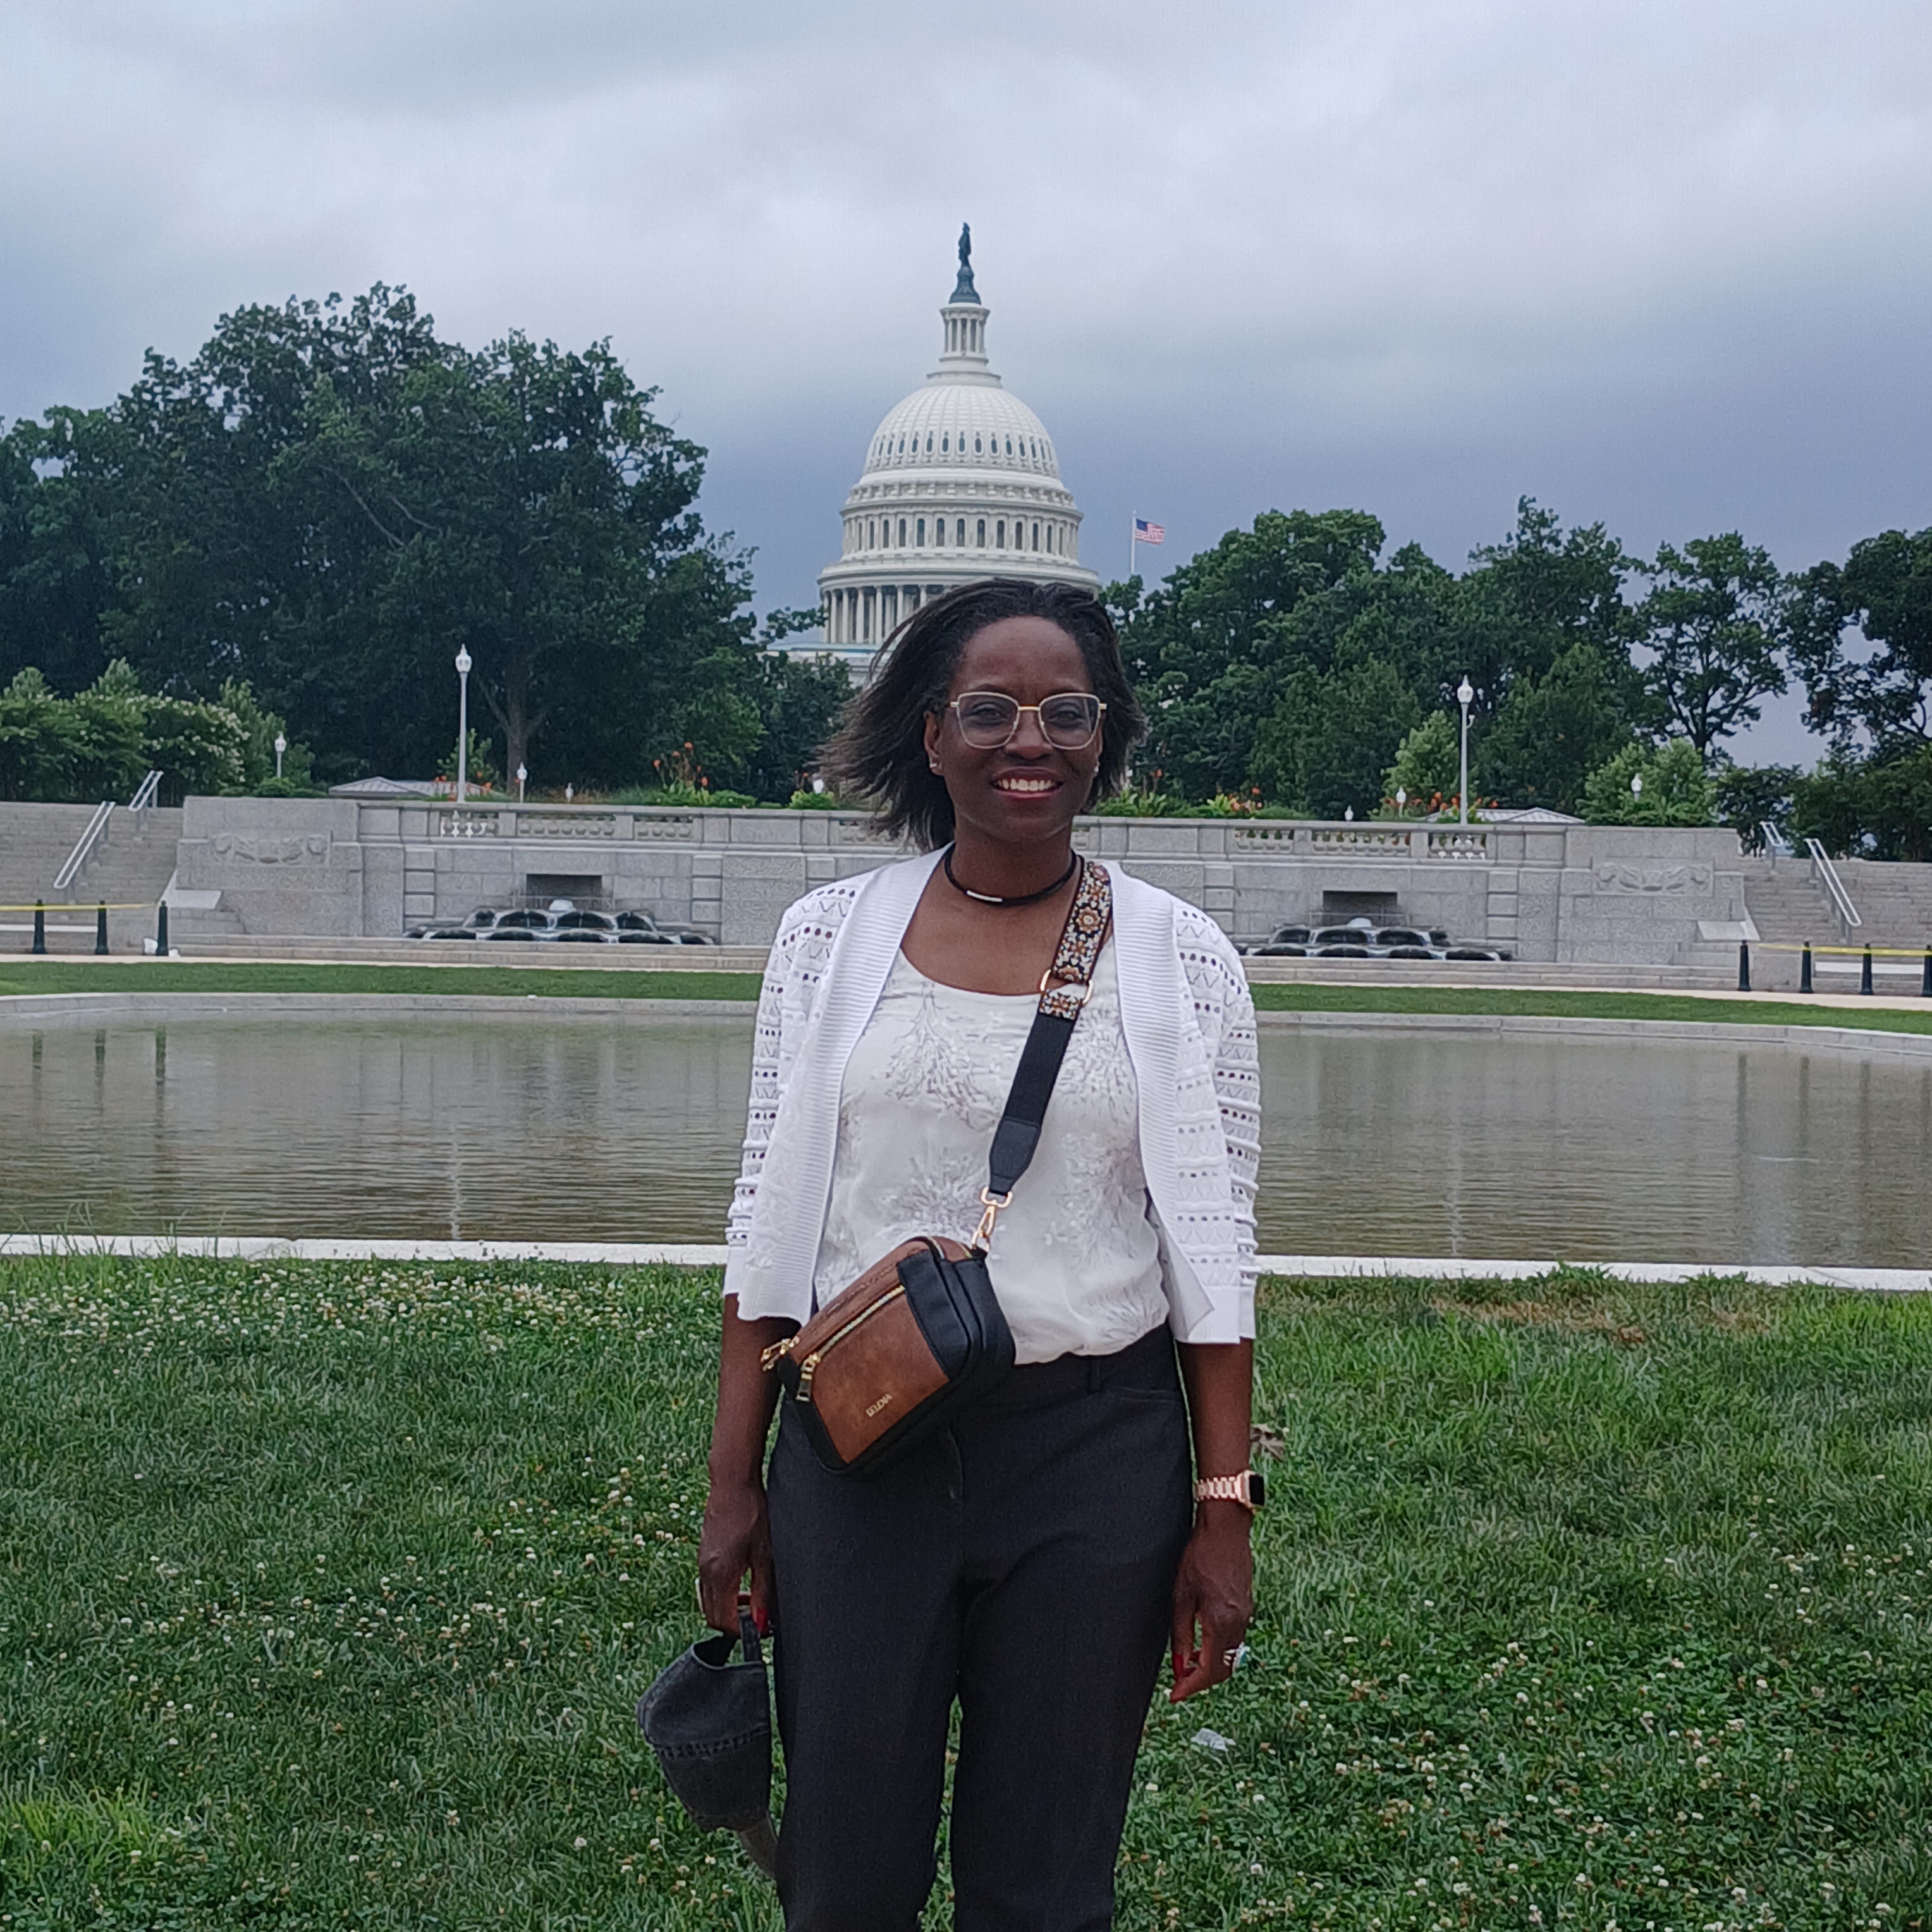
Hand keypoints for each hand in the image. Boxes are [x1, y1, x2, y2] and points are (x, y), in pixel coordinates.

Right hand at [696, 1476, 774, 1637]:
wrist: (732, 1484)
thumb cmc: (752, 1512)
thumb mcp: (765, 1554)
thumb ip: (762, 1591)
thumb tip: (761, 1621)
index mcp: (720, 1574)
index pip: (724, 1622)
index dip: (744, 1632)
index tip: (763, 1628)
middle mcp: (705, 1572)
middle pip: (713, 1618)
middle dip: (735, 1624)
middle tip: (759, 1617)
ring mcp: (701, 1564)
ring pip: (709, 1603)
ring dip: (728, 1609)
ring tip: (752, 1598)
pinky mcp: (702, 1556)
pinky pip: (707, 1588)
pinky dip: (722, 1595)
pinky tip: (741, 1582)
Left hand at [1168, 1503, 1252, 1702]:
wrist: (1225, 1530)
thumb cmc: (1199, 1557)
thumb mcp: (1181, 1596)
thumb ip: (1181, 1634)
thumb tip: (1179, 1666)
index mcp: (1220, 1622)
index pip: (1209, 1670)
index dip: (1190, 1687)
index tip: (1175, 1696)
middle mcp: (1238, 1624)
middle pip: (1223, 1669)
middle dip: (1201, 1682)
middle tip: (1179, 1684)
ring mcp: (1246, 1615)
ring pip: (1230, 1656)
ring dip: (1210, 1667)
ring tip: (1187, 1666)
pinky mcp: (1247, 1607)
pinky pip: (1235, 1640)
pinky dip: (1219, 1650)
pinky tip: (1202, 1644)